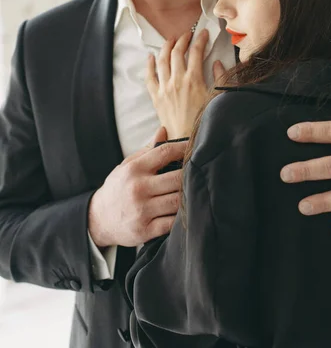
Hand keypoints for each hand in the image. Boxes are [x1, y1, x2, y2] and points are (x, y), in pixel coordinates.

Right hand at [88, 128, 186, 247]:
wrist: (98, 219)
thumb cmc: (118, 188)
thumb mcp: (127, 166)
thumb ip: (147, 151)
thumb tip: (163, 131)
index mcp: (134, 169)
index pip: (165, 152)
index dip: (184, 148)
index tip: (195, 146)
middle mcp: (138, 188)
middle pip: (176, 178)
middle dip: (191, 174)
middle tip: (201, 171)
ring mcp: (142, 211)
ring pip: (177, 201)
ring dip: (188, 196)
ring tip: (196, 190)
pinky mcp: (145, 230)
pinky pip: (172, 222)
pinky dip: (181, 216)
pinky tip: (186, 210)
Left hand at [146, 29, 224, 137]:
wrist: (188, 140)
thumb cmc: (205, 122)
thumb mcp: (219, 99)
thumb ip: (220, 78)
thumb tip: (217, 62)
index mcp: (194, 80)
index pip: (196, 51)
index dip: (200, 39)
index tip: (203, 33)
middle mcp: (177, 81)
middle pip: (177, 52)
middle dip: (183, 39)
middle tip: (187, 34)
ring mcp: (164, 88)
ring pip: (162, 60)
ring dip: (166, 47)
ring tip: (171, 40)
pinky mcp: (157, 97)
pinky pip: (149, 77)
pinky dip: (149, 65)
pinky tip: (150, 57)